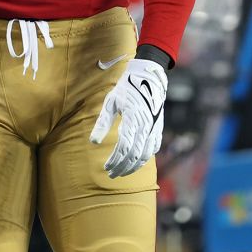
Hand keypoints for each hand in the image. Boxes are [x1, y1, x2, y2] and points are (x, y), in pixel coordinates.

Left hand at [89, 58, 166, 177]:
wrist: (149, 76)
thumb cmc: (126, 88)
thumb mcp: (111, 102)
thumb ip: (102, 122)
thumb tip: (93, 142)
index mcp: (132, 118)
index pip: (123, 147)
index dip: (115, 160)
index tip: (105, 168)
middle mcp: (146, 124)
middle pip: (134, 154)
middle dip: (122, 167)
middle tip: (111, 175)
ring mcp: (154, 126)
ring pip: (145, 154)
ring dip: (134, 166)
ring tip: (122, 172)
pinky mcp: (159, 126)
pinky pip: (154, 147)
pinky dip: (145, 157)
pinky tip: (137, 162)